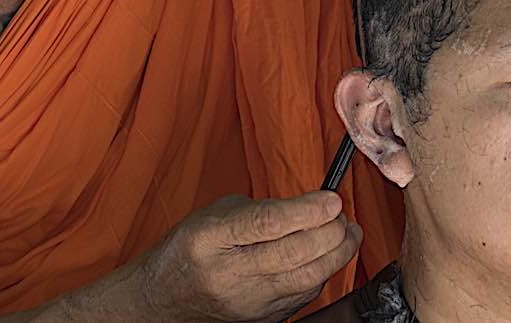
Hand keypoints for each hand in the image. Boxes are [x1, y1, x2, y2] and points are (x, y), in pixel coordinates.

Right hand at [139, 192, 361, 321]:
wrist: (164, 299)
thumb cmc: (190, 250)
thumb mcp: (214, 215)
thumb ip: (260, 209)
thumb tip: (308, 207)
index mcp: (211, 238)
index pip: (267, 223)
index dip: (306, 210)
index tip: (331, 199)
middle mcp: (229, 274)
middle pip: (295, 254)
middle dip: (331, 231)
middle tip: (341, 215)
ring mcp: (248, 302)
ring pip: (308, 279)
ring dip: (337, 253)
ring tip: (346, 233)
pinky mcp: (264, 319)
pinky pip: (304, 295)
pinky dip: (322, 272)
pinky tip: (325, 257)